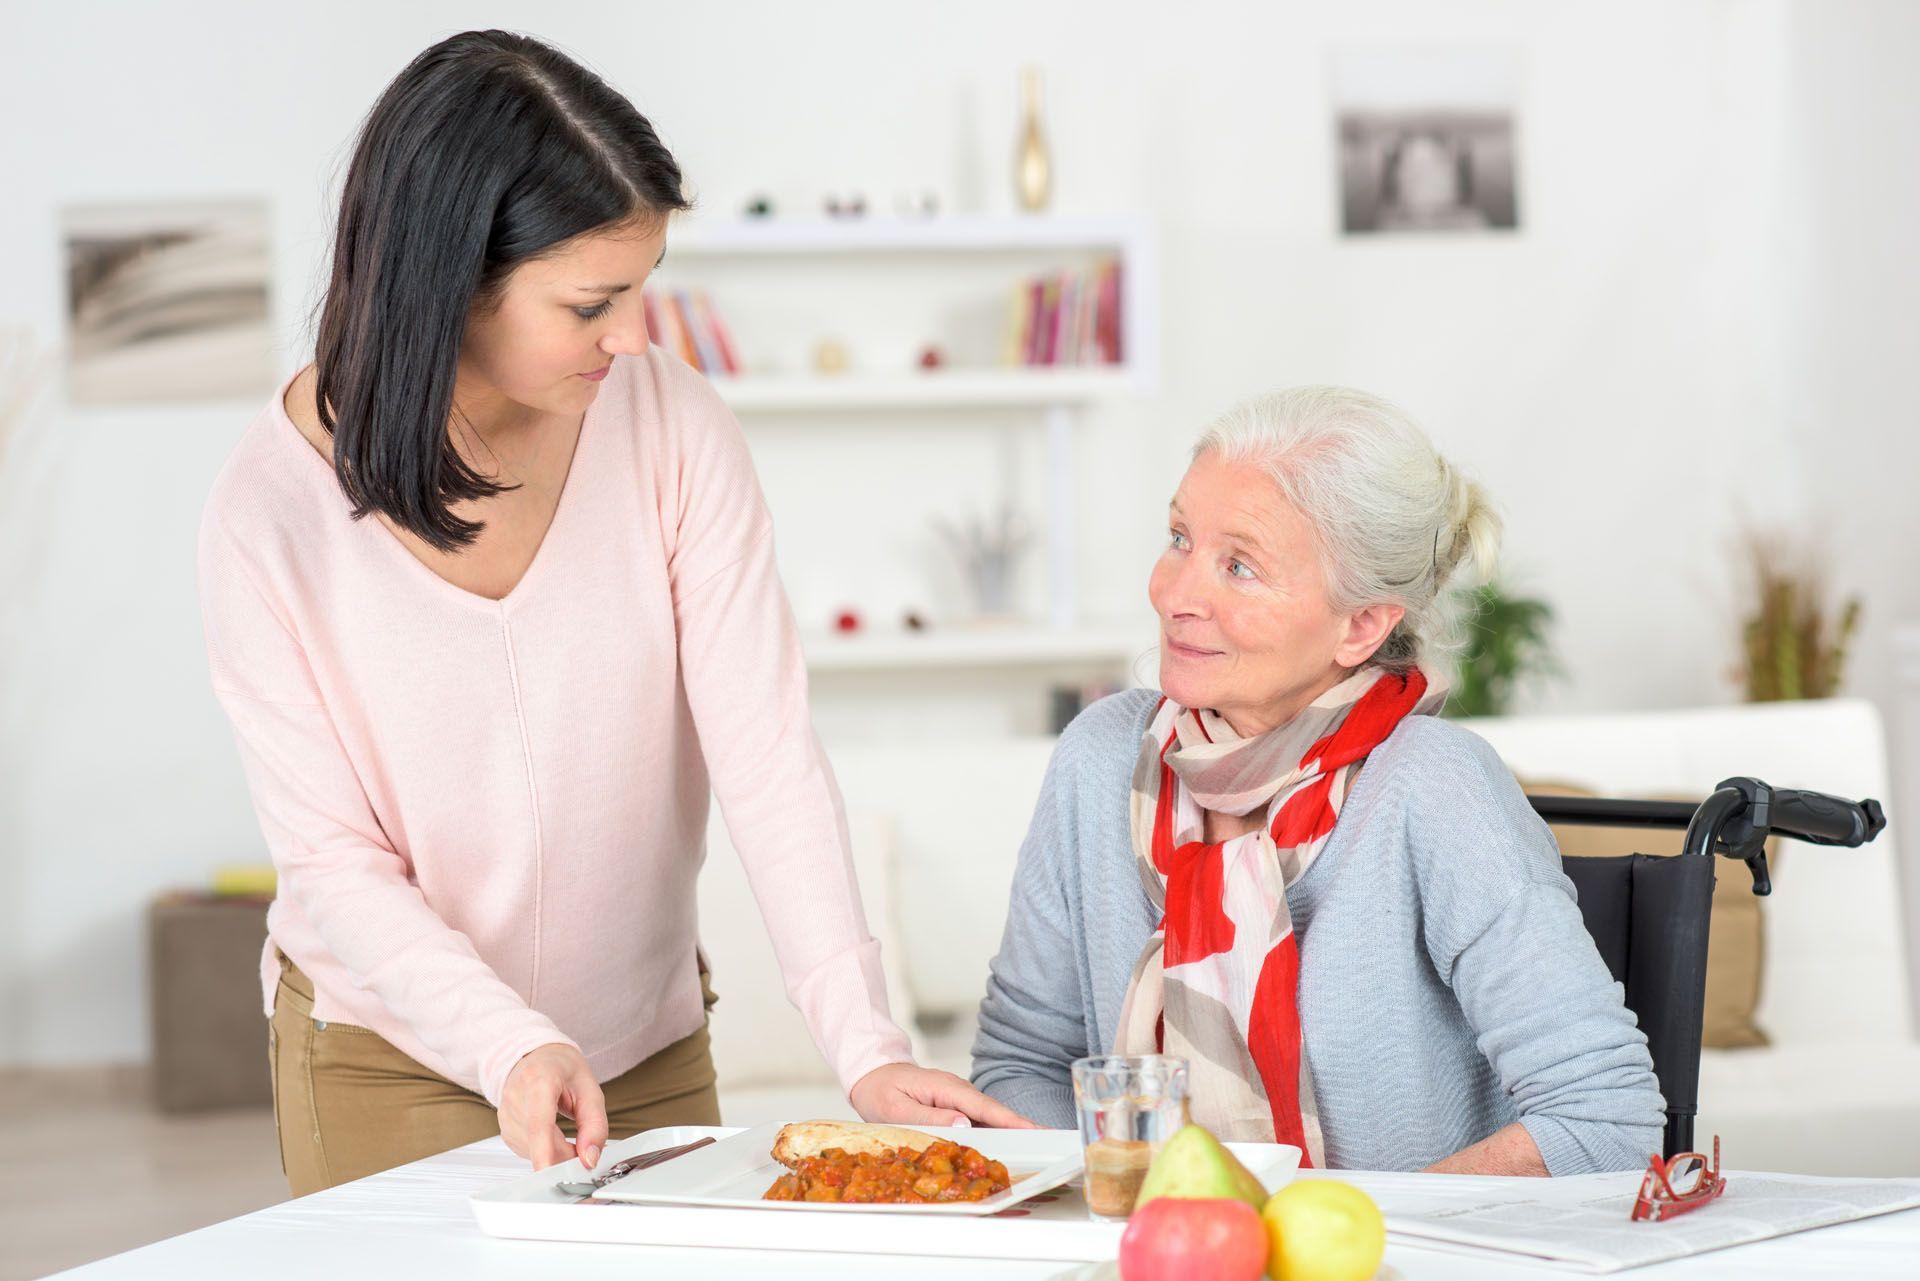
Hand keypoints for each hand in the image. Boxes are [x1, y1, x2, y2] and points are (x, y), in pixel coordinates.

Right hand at [499, 1042, 608, 1170]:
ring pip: (534, 1152)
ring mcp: (506, 1115)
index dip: (543, 1151)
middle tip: (585, 1147)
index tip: (549, 1172)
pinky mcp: (505, 1131)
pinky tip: (551, 1132)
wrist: (537, 1058)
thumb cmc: (563, 1069)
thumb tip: (590, 1158)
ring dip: (556, 1153)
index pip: (539, 1122)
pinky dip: (545, 1150)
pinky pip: (528, 1152)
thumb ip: (595, 1125)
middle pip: (540, 1143)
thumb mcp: (591, 1089)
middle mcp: (516, 1096)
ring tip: (565, 1130)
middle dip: (566, 1154)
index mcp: (539, 1079)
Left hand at [849, 1062, 1038, 1128]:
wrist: (872, 1073)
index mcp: (946, 1088)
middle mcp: (958, 1090)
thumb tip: (964, 1124)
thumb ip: (929, 1117)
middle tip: (1051, 1143)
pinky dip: (994, 1131)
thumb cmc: (880, 1090)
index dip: (1011, 1120)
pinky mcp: (955, 1105)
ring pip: (989, 1116)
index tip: (1035, 1131)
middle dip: (1022, 1127)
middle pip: (994, 1111)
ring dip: (1011, 1131)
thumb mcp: (897, 1108)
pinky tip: (1007, 1146)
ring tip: (1038, 1148)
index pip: (984, 1106)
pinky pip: (978, 1119)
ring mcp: (958, 1097)